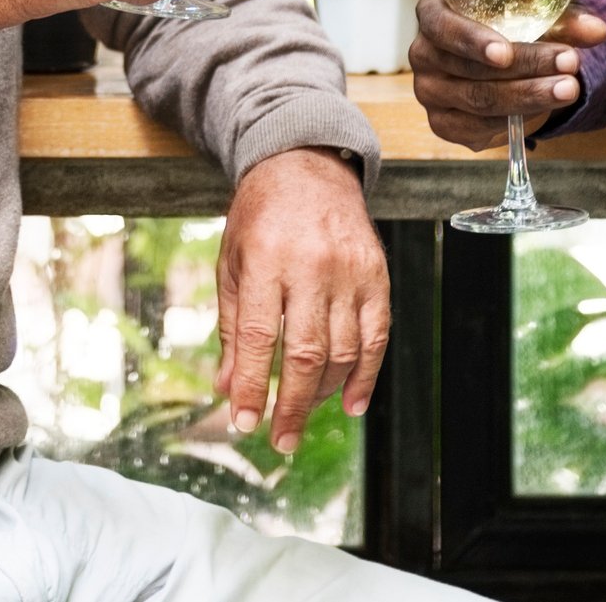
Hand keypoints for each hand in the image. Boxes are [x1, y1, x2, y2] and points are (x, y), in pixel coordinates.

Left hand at [215, 147, 388, 452]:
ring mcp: (350, 269)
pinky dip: (366, 374)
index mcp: (266, 258)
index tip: (244, 423)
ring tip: (303, 416)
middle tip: (279, 440)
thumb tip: (228, 386)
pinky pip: (377, 334)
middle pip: (305, 351)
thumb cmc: (260, 217)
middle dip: (291, 405)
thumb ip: (232, 325)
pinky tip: (352, 403)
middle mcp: (312, 264)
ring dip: (323, 394)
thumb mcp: (232, 262)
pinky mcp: (377, 273)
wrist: (307, 165)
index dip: (252, 385)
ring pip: (343, 349)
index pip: (259, 336)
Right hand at [409, 0, 605, 149]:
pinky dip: (514, 119)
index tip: (504, 52)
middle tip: (569, 63)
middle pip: (469, 68)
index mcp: (433, 12)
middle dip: (525, 66)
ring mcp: (428, 92)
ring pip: (479, 100)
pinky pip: (478, 128)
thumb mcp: (532, 14)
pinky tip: (544, 109)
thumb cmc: (506, 24)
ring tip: (569, 87)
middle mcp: (423, 53)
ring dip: (529, 96)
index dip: (472, 40)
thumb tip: (599, 31)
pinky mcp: (443, 124)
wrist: (491, 58)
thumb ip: (563, 21)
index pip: (442, 26)